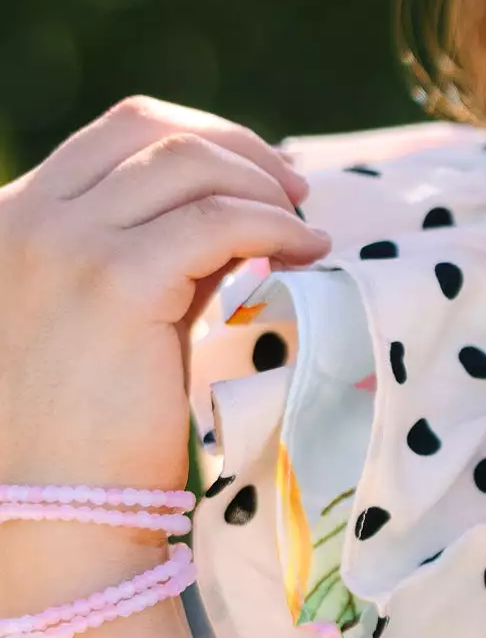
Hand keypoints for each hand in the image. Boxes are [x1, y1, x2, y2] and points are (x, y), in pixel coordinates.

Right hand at [0, 97, 326, 505]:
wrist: (55, 509)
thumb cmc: (85, 431)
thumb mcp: (114, 316)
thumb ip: (160, 255)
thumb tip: (241, 211)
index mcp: (15, 220)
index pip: (116, 136)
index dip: (200, 140)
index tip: (256, 176)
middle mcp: (28, 219)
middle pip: (147, 128)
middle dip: (234, 145)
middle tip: (292, 189)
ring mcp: (65, 245)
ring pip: (187, 164)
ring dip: (260, 185)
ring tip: (303, 225)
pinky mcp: (114, 283)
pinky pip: (217, 222)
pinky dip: (273, 225)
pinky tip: (304, 252)